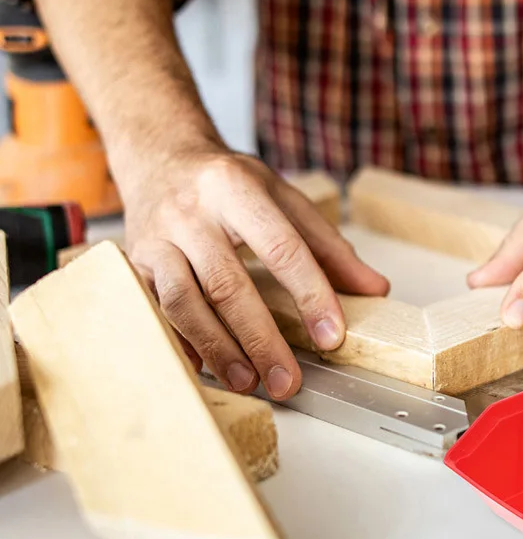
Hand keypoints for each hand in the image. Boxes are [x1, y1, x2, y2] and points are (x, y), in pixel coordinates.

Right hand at [120, 143, 388, 398]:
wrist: (158, 157)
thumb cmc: (228, 183)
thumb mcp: (283, 198)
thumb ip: (329, 245)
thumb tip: (374, 288)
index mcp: (238, 189)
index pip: (282, 247)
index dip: (310, 294)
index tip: (332, 336)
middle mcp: (192, 213)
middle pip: (228, 284)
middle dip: (261, 339)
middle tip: (288, 380)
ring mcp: (156, 239)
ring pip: (184, 303)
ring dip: (218, 349)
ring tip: (249, 382)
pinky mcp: (132, 264)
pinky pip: (153, 311)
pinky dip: (180, 344)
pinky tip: (205, 369)